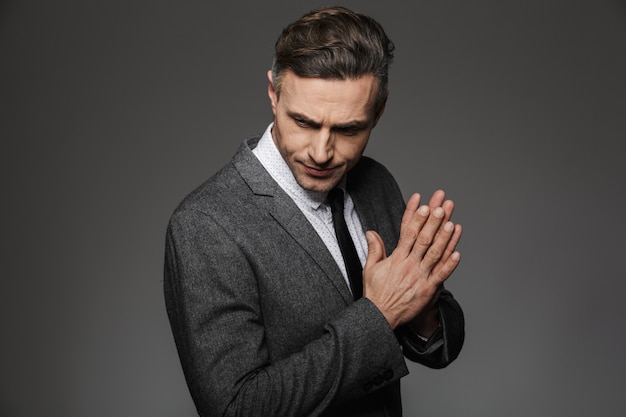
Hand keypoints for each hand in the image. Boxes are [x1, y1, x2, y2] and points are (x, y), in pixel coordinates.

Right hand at [363, 190, 461, 329]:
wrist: (379, 316)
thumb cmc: (375, 293)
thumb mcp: (370, 269)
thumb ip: (374, 249)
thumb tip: (371, 232)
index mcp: (396, 259)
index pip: (407, 233)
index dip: (417, 218)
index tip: (424, 205)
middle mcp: (408, 266)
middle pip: (423, 240)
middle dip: (433, 223)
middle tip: (441, 208)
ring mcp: (419, 277)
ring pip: (434, 255)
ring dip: (444, 239)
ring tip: (452, 224)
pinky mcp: (427, 290)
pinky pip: (440, 276)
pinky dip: (449, 265)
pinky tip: (457, 253)